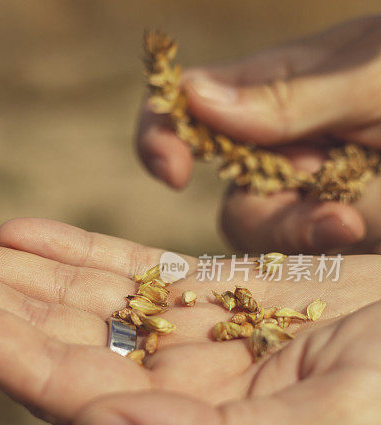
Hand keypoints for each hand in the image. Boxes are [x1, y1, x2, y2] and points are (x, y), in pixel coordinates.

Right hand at [136, 15, 380, 253]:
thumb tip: (191, 97)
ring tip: (349, 218)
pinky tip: (352, 228)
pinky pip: (294, 251)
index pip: (184, 104)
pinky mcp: (330, 226)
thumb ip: (288, 96)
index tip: (175, 169)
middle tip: (319, 198)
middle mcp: (274, 139)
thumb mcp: (375, 78)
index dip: (161, 134)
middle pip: (218, 185)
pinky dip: (317, 243)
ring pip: (253, 226)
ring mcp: (302, 187)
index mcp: (271, 86)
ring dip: (294, 228)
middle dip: (259, 203)